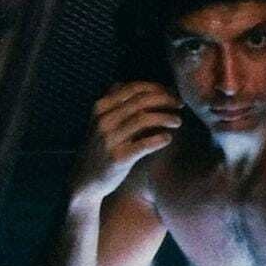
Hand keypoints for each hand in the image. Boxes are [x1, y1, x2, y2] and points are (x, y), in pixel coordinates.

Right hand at [74, 82, 181, 200]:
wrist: (85, 180)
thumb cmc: (102, 148)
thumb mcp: (103, 122)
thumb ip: (118, 104)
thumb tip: (140, 86)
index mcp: (101, 107)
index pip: (134, 89)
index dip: (157, 88)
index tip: (172, 93)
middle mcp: (103, 120)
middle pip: (141, 101)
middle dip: (165, 99)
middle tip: (180, 104)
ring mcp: (109, 139)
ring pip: (144, 120)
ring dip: (166, 117)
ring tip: (178, 121)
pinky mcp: (117, 158)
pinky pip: (144, 144)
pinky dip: (159, 139)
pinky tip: (168, 139)